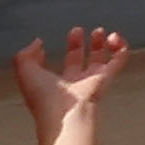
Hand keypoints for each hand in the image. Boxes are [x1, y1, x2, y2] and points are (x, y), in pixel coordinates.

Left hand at [10, 28, 125, 128]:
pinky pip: (119, 59)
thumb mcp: (24, 71)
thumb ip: (25, 55)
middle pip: (80, 60)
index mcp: (57, 85)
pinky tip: (113, 38)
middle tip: (76, 31)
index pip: (59, 66)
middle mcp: (76, 83)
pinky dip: (120, 47)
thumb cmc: (44, 98)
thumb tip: (37, 43)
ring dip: (101, 43)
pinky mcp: (106, 78)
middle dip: (78, 43)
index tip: (48, 44)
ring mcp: (92, 80)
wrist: (65, 114)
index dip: (53, 56)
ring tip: (98, 32)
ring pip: (101, 59)